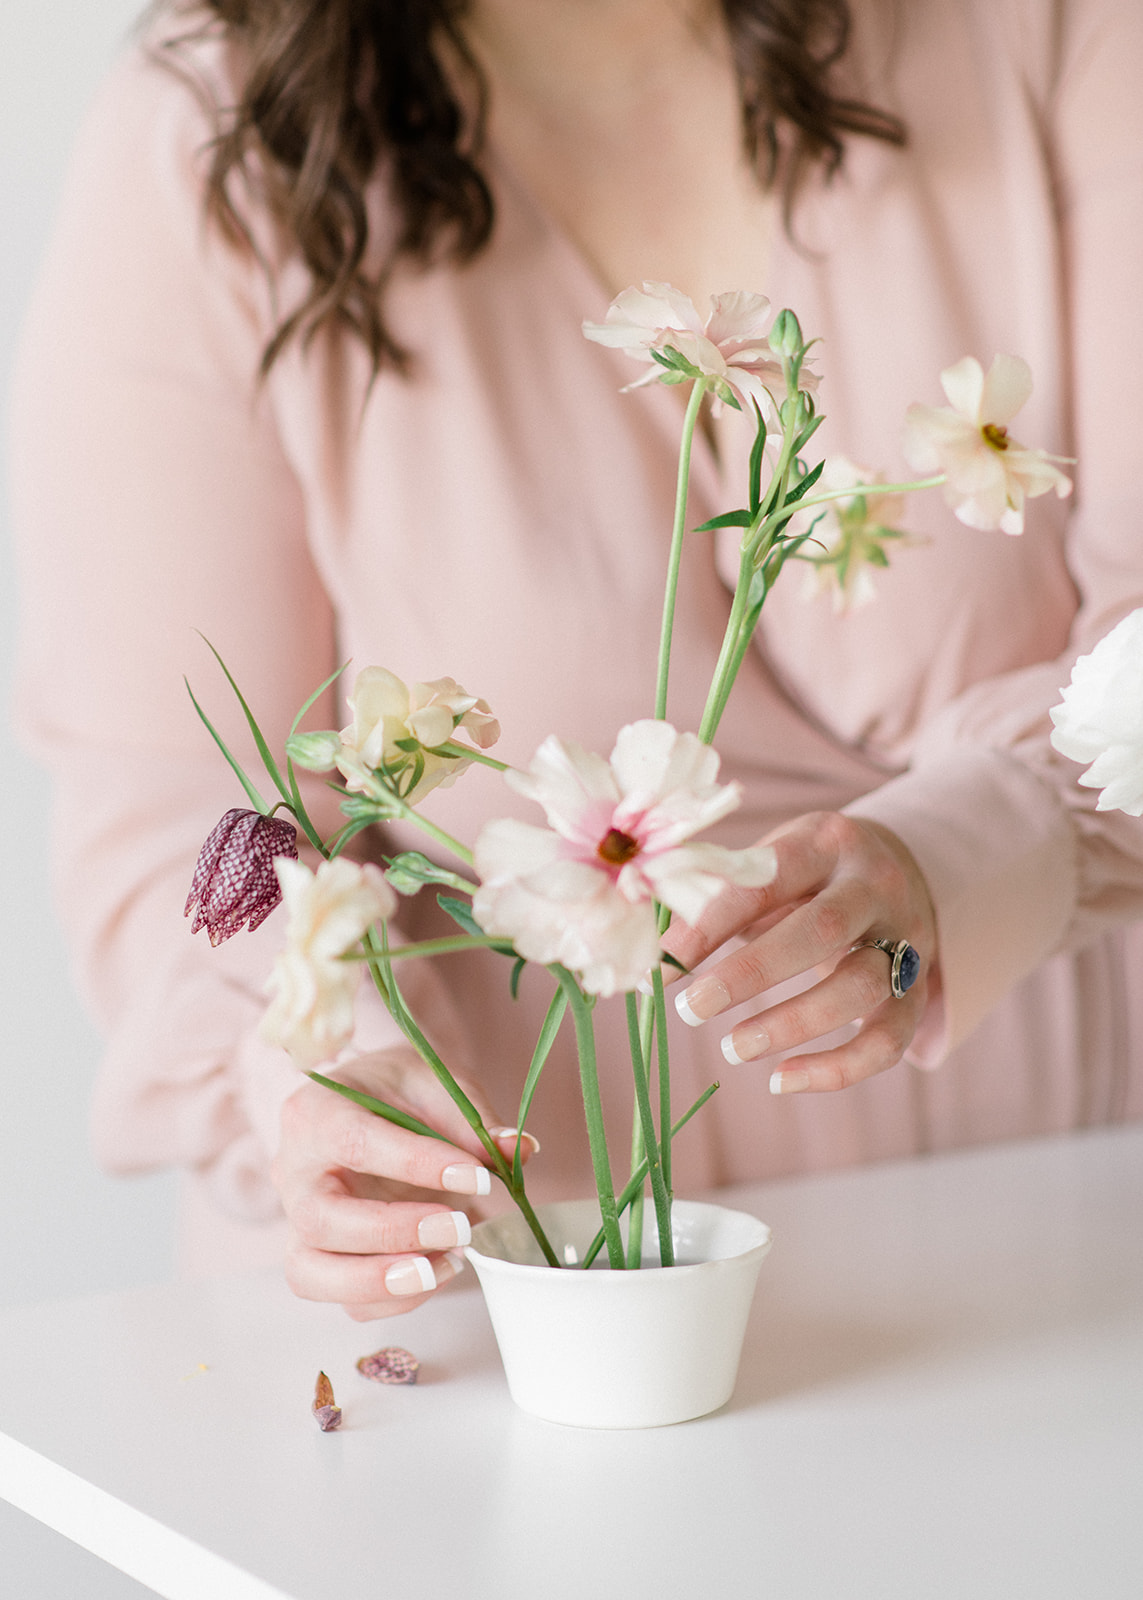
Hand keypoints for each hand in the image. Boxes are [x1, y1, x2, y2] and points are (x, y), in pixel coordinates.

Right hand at [272, 1047, 535, 1318]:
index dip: (416, 1164)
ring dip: (384, 1281)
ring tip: (452, 1262)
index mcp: (316, 1113)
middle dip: (395, 1232)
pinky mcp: (320, 1260)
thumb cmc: (402, 1091)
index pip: (354, 1143)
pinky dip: (394, 1301)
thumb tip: (520, 1151)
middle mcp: (295, 1172)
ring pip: (312, 1273)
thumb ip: (473, 1121)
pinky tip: (440, 1271)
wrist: (376, 1103)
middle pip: (321, 1220)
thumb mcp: (439, 1085)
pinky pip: (344, 1300)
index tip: (478, 1178)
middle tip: (460, 1228)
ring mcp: (298, 1223)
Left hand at [661, 812, 936, 1092]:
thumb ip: (714, 895)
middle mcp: (874, 887)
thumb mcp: (768, 862)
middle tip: (692, 1009)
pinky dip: (837, 1070)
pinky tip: (781, 1080)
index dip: (711, 925)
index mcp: (826, 842)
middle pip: (822, 931)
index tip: (663, 965)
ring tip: (732, 1049)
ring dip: (791, 1025)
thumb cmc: (806, 873)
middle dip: (751, 975)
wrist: (898, 869)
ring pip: (859, 988)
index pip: (766, 882)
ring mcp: (906, 939)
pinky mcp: (916, 991)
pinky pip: (887, 1041)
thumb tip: (647, 944)